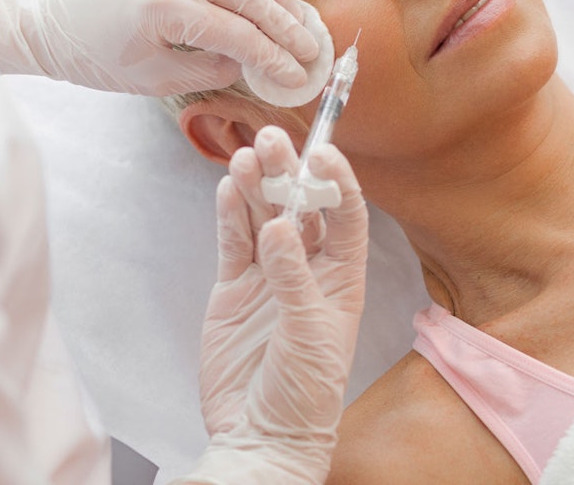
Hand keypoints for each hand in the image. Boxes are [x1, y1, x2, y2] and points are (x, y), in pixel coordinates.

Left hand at [0, 0, 317, 94]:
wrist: (45, 16)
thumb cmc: (95, 53)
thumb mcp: (152, 80)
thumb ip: (208, 72)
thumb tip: (250, 62)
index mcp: (163, 8)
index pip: (238, 35)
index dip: (274, 58)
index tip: (296, 75)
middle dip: (286, 26)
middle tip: (310, 47)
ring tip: (292, 12)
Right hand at [181, 126, 367, 484]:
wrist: (260, 434)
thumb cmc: (306, 391)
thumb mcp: (310, 333)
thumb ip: (293, 278)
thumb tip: (277, 227)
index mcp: (341, 276)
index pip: (345, 217)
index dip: (335, 181)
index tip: (322, 152)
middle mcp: (307, 267)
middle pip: (299, 208)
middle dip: (288, 172)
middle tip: (272, 138)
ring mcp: (268, 274)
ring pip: (262, 217)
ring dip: (255, 186)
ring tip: (246, 156)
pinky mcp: (234, 286)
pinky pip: (233, 242)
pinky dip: (230, 215)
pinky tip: (228, 187)